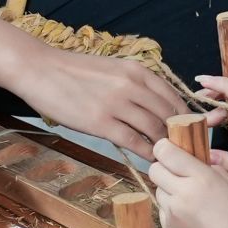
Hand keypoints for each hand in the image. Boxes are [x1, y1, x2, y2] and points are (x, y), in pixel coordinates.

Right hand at [13, 48, 186, 154]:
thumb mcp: (111, 68)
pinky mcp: (101, 122)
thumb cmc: (72, 71)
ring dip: (165, 145)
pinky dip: (146, 152)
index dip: (185, 116)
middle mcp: (132, 85)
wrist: (39, 69)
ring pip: (154, 129)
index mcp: (137, 70)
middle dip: (179, 133)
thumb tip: (153, 104)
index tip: (188, 130)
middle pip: (169, 114)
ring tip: (169, 158)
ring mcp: (117, 104)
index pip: (173, 96)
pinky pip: (134, 141)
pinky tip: (150, 160)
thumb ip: (133, 83)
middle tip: (183, 149)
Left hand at [149, 129, 227, 227]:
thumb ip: (213, 170)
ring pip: (157, 190)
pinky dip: (171, 210)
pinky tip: (191, 219)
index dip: (165, 148)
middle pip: (154, 169)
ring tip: (190, 200)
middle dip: (164, 167)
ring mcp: (172, 214)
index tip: (171, 149)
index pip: (166, 152)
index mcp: (202, 179)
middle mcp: (182, 194)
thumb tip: (198, 161)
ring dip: (168, 189)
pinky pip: (162, 211)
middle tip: (179, 174)